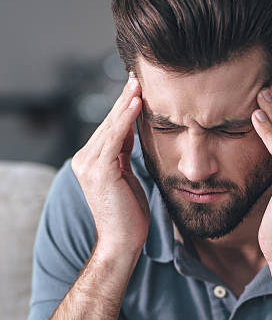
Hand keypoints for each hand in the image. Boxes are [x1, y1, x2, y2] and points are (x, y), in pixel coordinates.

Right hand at [71, 73, 149, 259]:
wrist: (122, 242)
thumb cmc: (128, 214)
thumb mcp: (127, 177)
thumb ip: (124, 155)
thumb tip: (132, 133)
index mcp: (90, 162)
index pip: (110, 129)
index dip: (123, 108)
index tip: (136, 89)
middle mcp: (84, 160)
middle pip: (108, 123)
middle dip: (124, 100)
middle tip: (138, 77)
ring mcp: (88, 165)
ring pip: (110, 127)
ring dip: (126, 103)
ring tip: (138, 83)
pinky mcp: (99, 170)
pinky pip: (114, 138)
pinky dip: (125, 119)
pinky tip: (136, 103)